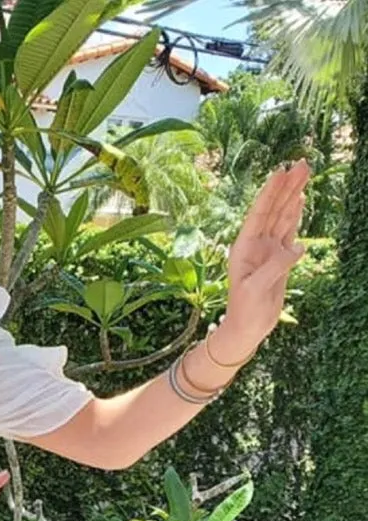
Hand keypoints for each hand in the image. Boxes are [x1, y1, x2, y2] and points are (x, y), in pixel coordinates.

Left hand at [216, 159, 310, 360]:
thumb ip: (275, 267)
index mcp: (244, 247)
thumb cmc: (245, 311)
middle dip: (286, 186)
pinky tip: (300, 200)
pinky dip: (295, 215)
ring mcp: (267, 250)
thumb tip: (297, 247)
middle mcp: (255, 244)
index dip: (270, 192)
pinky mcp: (279, 258)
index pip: (259, 214)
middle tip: (303, 164)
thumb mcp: (256, 289)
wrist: (247, 329)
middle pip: (273, 209)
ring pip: (282, 217)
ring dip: (293, 195)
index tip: (281, 171)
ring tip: (305, 173)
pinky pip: (288, 231)